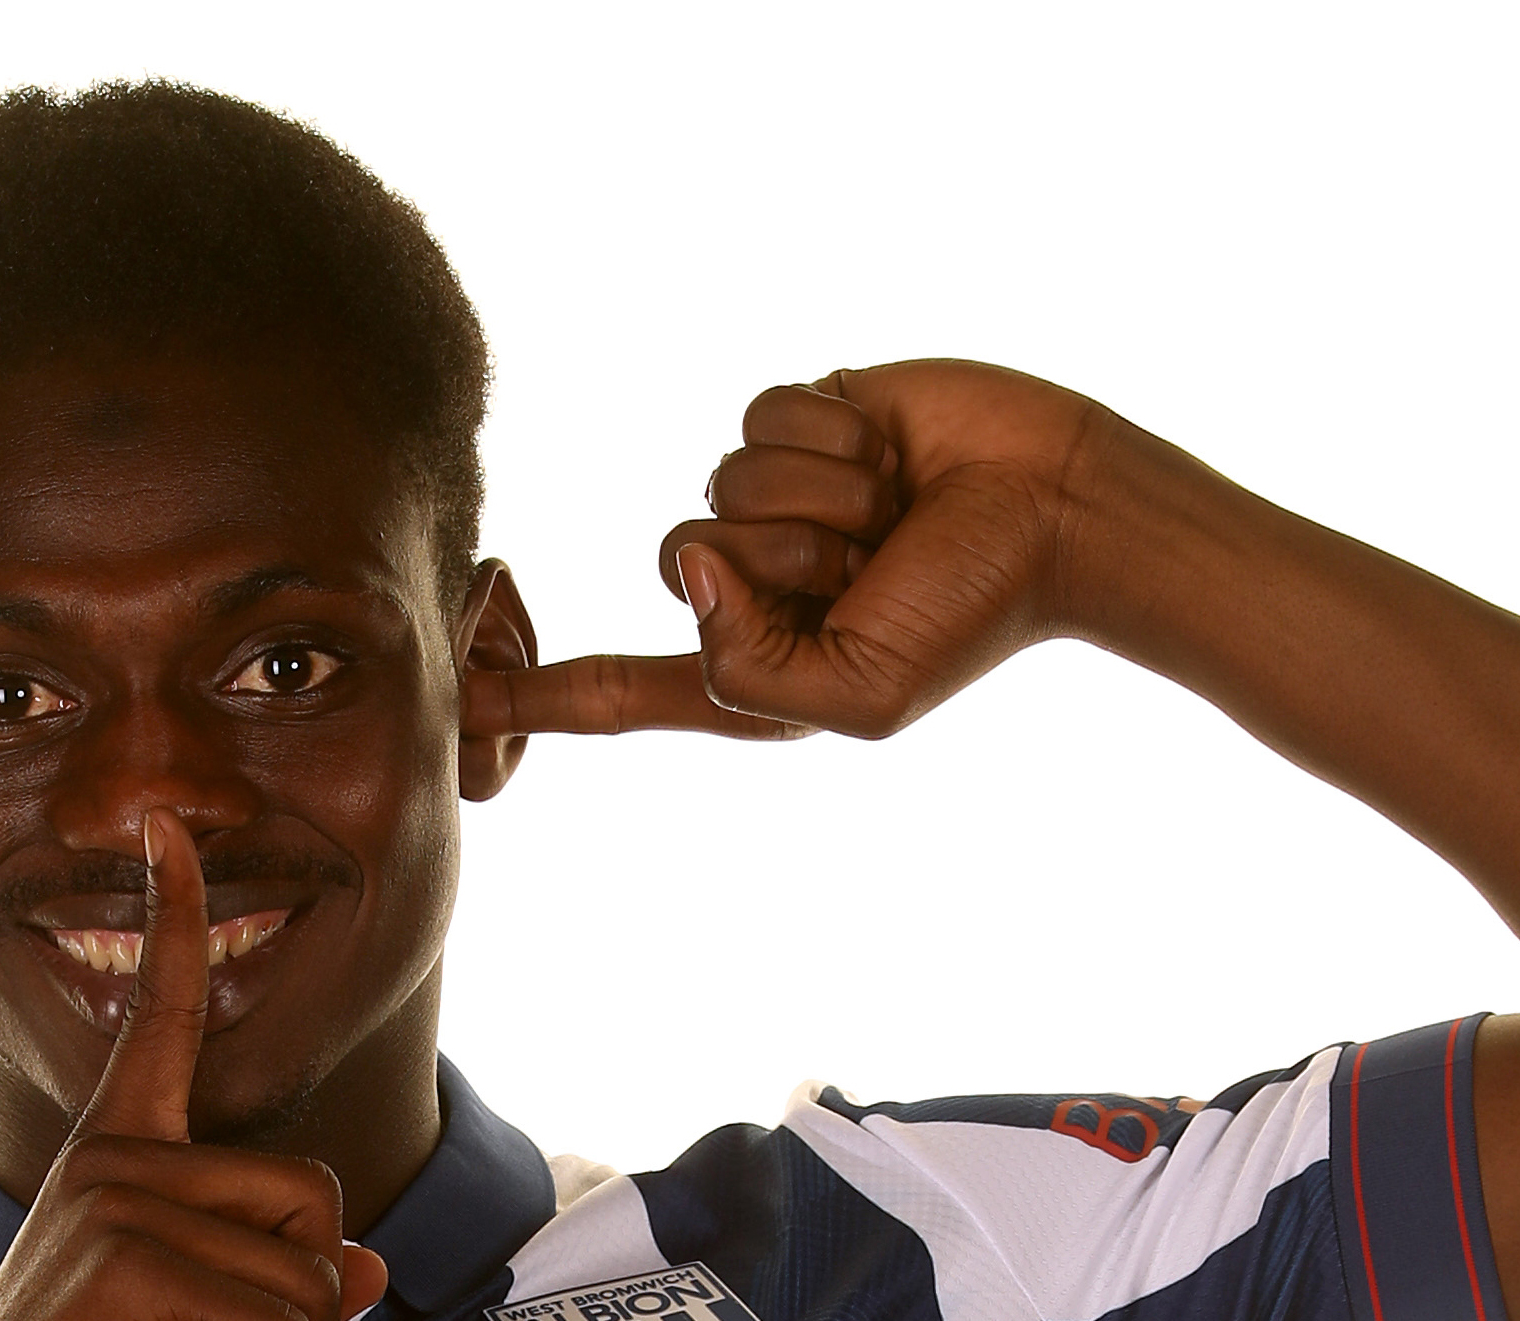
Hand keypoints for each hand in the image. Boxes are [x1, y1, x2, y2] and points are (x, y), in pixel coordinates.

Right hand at [0, 812, 391, 1320]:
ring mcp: (122, 1204)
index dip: (174, 919)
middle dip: (298, 1305)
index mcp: (113, 1161)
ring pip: (310, 1270)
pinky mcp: (136, 1264)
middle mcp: (115, 1163)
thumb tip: (366, 1263)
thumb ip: (272, 1294)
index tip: (171, 828)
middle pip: (313, 1194)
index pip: (161, 1022)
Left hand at [462, 360, 1110, 746]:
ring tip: (895, 508)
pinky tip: (892, 451)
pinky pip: (760, 415)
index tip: (457, 704)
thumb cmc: (975, 611)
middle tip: (875, 558)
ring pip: (722, 479)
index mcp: (754, 669)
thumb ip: (750, 668)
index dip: (536, 698)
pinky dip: (833, 435)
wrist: (1062, 505)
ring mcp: (772, 499)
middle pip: (680, 555)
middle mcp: (750, 584)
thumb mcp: (862, 695)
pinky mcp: (798, 421)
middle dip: (788, 553)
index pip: (622, 690)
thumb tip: (692, 568)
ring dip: (820, 495)